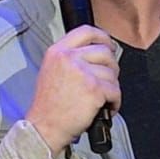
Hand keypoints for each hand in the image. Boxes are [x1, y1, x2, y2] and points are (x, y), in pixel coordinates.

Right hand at [25, 25, 120, 155]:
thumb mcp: (51, 71)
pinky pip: (116, 91)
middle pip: (105, 52)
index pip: (86, 31)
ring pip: (112, 73)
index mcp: (58, 51)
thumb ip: (70, 59)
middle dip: (111, 68)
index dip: (103, 37)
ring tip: (102, 99)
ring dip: (112, 88)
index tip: (109, 46)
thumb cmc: (48, 107)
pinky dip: (115, 102)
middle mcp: (69, 58)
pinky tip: (106, 108)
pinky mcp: (94, 89)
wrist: (43, 128)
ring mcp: (83, 73)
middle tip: (106, 81)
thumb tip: (97, 55)